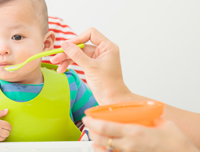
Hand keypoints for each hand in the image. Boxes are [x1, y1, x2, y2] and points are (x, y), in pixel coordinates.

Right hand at [0, 109, 11, 141]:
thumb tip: (7, 110)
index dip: (9, 126)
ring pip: (3, 138)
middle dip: (6, 131)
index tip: (7, 126)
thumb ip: (0, 112)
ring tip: (0, 132)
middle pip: (7, 133)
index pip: (8, 126)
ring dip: (3, 135)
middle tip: (4, 129)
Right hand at [50, 27, 130, 104]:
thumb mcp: (90, 68)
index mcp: (107, 47)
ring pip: (78, 53)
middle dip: (68, 51)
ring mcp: (97, 58)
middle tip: (55, 57)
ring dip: (67, 58)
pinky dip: (71, 64)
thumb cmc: (108, 85)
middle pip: (82, 45)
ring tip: (56, 64)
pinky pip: (79, 60)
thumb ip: (77, 55)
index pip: (91, 33)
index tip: (67, 46)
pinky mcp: (92, 65)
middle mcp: (103, 50)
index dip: (78, 38)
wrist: (112, 100)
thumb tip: (65, 44)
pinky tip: (62, 68)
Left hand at [83, 117, 198, 151]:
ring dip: (96, 144)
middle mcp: (129, 145)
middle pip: (101, 139)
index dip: (92, 122)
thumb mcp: (164, 124)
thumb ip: (150, 118)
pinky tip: (103, 149)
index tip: (87, 118)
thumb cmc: (177, 145)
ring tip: (94, 138)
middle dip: (91, 132)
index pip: (105, 127)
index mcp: (135, 132)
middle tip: (89, 126)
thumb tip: (145, 115)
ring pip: (105, 151)